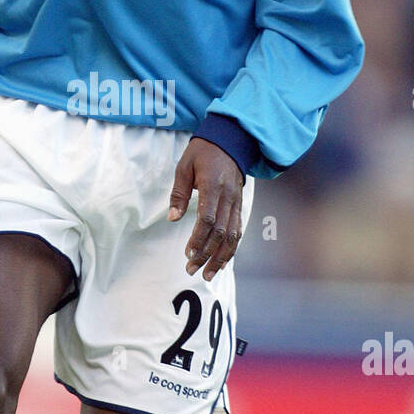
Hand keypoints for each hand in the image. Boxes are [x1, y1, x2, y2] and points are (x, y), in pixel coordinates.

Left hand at [167, 138, 243, 281]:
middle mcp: (228, 197)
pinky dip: (231, 248)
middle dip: (206, 254)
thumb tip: (173, 218)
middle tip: (191, 268)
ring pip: (232, 236)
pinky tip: (222, 261)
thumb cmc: (203, 153)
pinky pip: (238, 230)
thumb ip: (179, 193)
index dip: (198, 238)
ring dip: (220, 257)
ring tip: (208, 274)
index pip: (208, 219)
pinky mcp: (240, 205)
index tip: (188, 252)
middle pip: (220, 232)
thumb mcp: (184, 167)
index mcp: (213, 186)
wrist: (230, 140)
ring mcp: (236, 202)